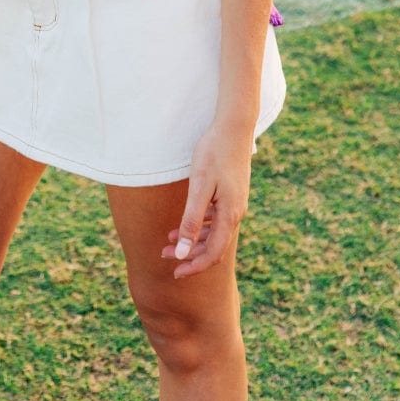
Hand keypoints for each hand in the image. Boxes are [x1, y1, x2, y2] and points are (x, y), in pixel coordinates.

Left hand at [161, 124, 252, 279]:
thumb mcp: (199, 188)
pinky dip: (200, 226)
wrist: (234, 127)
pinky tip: (183, 223)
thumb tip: (181, 252)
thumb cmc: (214, 153)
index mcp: (230, 216)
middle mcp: (236, 214)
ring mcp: (235, 204)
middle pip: (214, 246)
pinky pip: (216, 219)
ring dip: (192, 240)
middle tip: (163, 256)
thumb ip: (191, 221)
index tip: (175, 274)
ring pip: (214, 234)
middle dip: (189, 255)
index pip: (213, 254)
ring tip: (167, 241)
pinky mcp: (231, 194)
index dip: (193, 266)